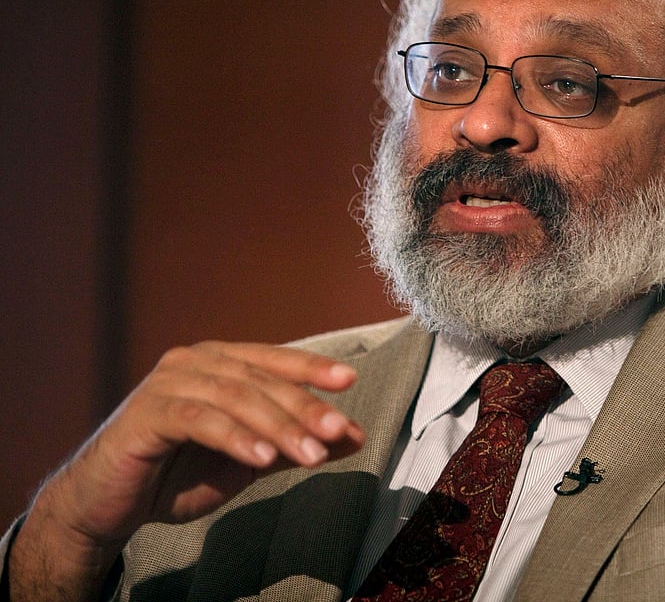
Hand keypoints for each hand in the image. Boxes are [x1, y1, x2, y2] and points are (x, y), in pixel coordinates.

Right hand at [9, 341, 363, 600]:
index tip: (349, 380)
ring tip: (310, 453)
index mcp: (219, 362)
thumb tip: (354, 436)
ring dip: (278, 426)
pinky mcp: (146, 413)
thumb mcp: (250, 459)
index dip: (312, 368)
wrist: (109, 504)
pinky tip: (261, 457)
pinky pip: (199, 420)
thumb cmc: (179, 474)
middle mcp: (194, 362)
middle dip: (304, 407)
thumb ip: (297, 443)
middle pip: (260, 380)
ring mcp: (167, 383)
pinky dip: (235, 438)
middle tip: (338, 430)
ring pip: (235, 397)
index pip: (274, 360)